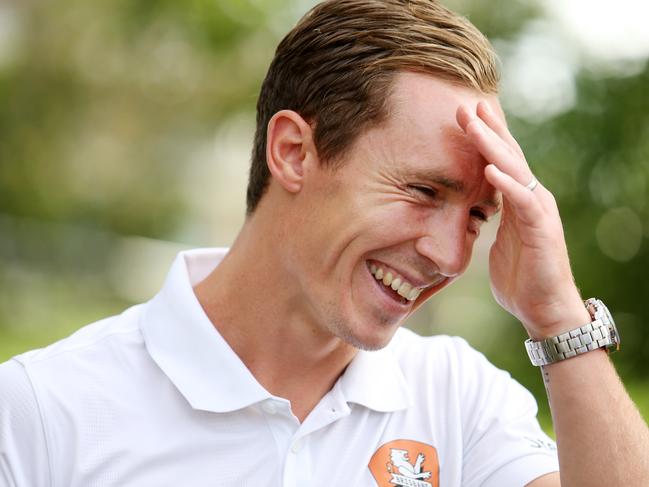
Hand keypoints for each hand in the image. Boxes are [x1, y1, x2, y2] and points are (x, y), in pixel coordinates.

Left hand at [456, 102, 588, 338]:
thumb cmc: (520, 278)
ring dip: (493, 146)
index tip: (465, 114)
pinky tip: (490, 170)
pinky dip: (508, 184)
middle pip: (508, 156)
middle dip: (488, 129)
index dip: (485, 137)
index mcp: (518, 200)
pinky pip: (524, 202)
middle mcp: (531, 199)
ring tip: (474, 124)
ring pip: (515, 171)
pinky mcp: (542, 231)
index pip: (500, 161)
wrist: (544, 310)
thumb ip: (485, 222)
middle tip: (467, 104)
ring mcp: (539, 212)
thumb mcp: (496, 242)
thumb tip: (463, 213)